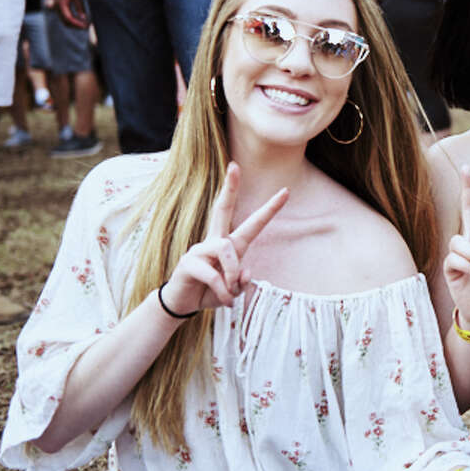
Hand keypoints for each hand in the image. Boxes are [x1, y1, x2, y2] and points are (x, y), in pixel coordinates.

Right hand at [53, 0, 89, 28]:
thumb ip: (79, 6)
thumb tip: (84, 18)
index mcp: (60, 3)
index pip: (68, 18)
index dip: (77, 24)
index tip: (86, 26)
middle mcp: (56, 6)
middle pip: (65, 21)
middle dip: (75, 26)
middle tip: (87, 27)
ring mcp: (57, 7)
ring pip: (64, 20)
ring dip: (74, 24)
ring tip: (85, 24)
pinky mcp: (60, 6)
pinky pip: (65, 16)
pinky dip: (72, 20)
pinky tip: (80, 20)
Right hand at [160, 163, 287, 315]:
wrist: (182, 305)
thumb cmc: (209, 293)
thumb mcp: (233, 291)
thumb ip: (241, 282)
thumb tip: (244, 272)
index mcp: (230, 245)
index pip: (252, 223)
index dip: (269, 208)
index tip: (286, 191)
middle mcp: (214, 241)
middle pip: (222, 208)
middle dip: (229, 188)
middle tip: (234, 165)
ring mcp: (199, 249)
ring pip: (226, 250)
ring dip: (232, 276)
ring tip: (229, 293)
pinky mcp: (188, 262)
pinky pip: (214, 274)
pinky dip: (223, 291)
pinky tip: (223, 301)